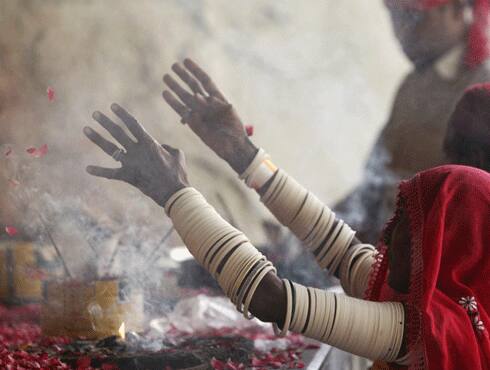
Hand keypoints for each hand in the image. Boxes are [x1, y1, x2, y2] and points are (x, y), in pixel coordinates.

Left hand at [83, 103, 188, 206]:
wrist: (173, 192)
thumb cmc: (178, 172)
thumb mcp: (177, 154)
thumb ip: (167, 147)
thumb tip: (161, 146)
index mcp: (149, 143)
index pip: (133, 124)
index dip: (122, 114)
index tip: (113, 106)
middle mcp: (137, 150)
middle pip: (117, 132)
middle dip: (105, 122)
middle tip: (95, 113)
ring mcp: (130, 163)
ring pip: (110, 148)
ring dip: (97, 138)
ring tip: (85, 129)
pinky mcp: (127, 176)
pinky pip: (110, 173)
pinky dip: (99, 171)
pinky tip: (87, 168)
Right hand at [162, 58, 257, 173]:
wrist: (233, 146)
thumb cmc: (234, 128)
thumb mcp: (227, 112)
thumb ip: (212, 103)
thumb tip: (196, 96)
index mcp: (217, 98)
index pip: (205, 81)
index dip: (196, 70)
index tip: (186, 60)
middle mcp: (206, 103)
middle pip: (192, 86)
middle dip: (183, 75)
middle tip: (173, 65)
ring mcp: (199, 112)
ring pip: (184, 96)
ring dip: (175, 86)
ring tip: (165, 77)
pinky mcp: (192, 123)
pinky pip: (181, 111)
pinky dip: (173, 102)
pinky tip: (165, 93)